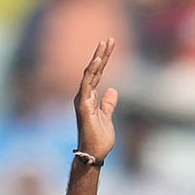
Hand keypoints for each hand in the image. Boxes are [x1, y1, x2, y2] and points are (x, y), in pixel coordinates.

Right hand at [74, 38, 117, 160]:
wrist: (94, 154)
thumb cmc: (99, 139)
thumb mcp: (108, 117)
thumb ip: (108, 104)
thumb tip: (112, 90)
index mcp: (90, 97)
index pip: (98, 74)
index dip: (104, 59)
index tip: (111, 45)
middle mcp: (84, 96)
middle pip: (94, 70)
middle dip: (102, 54)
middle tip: (110, 39)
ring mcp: (82, 100)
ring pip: (89, 73)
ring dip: (97, 58)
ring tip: (105, 44)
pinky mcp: (82, 105)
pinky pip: (87, 84)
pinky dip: (92, 72)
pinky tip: (98, 60)